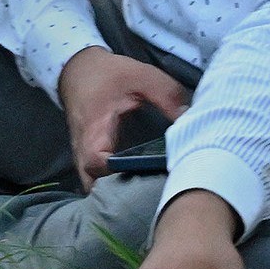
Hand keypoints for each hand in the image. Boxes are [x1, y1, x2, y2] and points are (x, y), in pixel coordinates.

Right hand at [57, 46, 190, 186]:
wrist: (79, 71)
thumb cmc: (108, 76)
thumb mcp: (141, 77)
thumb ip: (167, 95)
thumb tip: (191, 119)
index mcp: (94, 134)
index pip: (99, 165)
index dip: (123, 176)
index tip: (151, 176)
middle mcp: (84, 154)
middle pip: (96, 190)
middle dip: (121, 198)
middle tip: (153, 193)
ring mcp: (84, 161)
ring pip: (96, 191)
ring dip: (117, 196)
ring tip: (149, 193)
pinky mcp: (90, 162)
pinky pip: (99, 184)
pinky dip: (114, 189)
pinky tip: (140, 185)